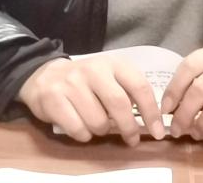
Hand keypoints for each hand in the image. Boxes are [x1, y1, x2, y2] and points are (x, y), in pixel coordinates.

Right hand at [17, 55, 164, 145]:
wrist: (45, 75)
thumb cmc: (85, 81)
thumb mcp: (109, 77)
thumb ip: (128, 92)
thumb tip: (150, 121)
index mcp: (112, 63)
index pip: (139, 86)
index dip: (151, 112)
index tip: (158, 132)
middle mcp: (93, 69)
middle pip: (119, 104)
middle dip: (129, 128)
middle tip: (132, 139)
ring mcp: (71, 83)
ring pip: (98, 121)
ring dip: (102, 131)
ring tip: (97, 125)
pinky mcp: (54, 99)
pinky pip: (78, 129)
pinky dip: (84, 135)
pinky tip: (81, 127)